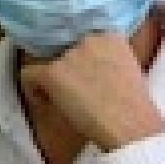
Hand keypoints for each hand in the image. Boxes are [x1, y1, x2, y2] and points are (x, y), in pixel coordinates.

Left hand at [20, 33, 164, 151]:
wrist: (132, 127)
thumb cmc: (136, 109)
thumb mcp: (130, 71)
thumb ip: (110, 61)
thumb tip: (90, 68)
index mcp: (110, 36)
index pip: (82, 40)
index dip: (79, 60)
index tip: (85, 78)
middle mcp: (88, 38)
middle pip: (62, 49)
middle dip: (65, 69)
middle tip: (76, 91)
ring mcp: (69, 54)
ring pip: (45, 62)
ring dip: (52, 80)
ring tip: (65, 100)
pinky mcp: (53, 71)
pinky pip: (28, 75)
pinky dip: (34, 90)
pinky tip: (49, 103)